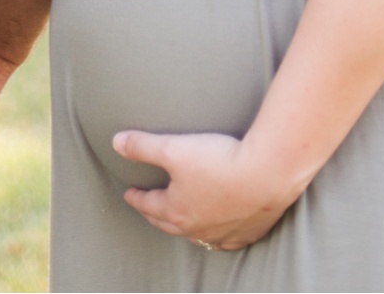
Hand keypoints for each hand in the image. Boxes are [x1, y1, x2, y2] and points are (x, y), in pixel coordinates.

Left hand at [112, 130, 296, 249]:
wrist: (267, 173)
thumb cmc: (219, 160)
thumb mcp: (173, 148)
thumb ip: (142, 146)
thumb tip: (115, 142)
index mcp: (175, 210)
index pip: (148, 204)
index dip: (136, 197)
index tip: (129, 192)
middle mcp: (196, 228)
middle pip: (168, 222)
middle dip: (155, 214)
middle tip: (148, 207)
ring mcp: (222, 234)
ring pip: (196, 235)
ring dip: (184, 227)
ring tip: (180, 219)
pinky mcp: (247, 233)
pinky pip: (226, 242)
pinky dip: (217, 238)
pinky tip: (218, 235)